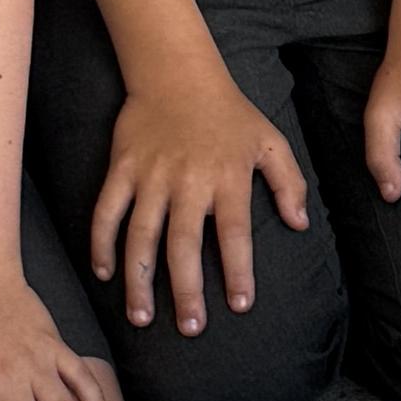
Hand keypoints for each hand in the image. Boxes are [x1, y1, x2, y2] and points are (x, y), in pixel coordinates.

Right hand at [94, 64, 307, 335]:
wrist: (177, 73)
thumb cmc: (230, 114)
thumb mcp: (271, 142)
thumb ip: (290, 183)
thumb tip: (300, 225)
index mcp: (228, 177)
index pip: (234, 233)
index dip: (238, 270)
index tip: (239, 305)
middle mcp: (188, 180)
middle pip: (184, 243)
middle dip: (186, 289)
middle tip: (189, 328)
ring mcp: (151, 176)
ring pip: (141, 235)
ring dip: (139, 278)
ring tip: (141, 316)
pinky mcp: (121, 168)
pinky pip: (107, 211)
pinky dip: (101, 242)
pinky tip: (103, 273)